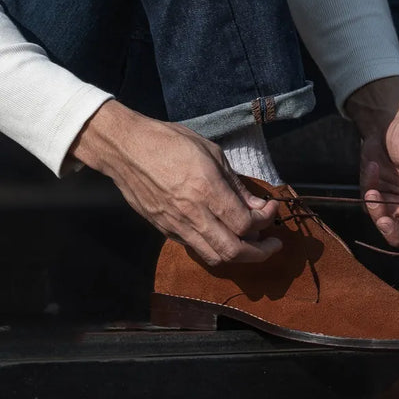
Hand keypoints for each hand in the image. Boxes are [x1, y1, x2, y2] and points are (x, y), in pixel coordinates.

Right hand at [69, 101, 282, 266]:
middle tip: (272, 244)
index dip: (266, 221)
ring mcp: (176, 225)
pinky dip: (216, 248)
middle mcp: (193, 214)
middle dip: (260, 253)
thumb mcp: (212, 153)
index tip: (271, 209)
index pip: (246, 224)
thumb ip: (236, 185)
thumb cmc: (169, 142)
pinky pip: (196, 248)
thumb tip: (257, 206)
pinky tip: (224, 235)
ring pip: (214, 257)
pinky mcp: (164, 230)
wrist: (125, 149)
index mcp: (207, 190)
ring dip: (239, 256)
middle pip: (233, 251)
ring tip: (252, 244)